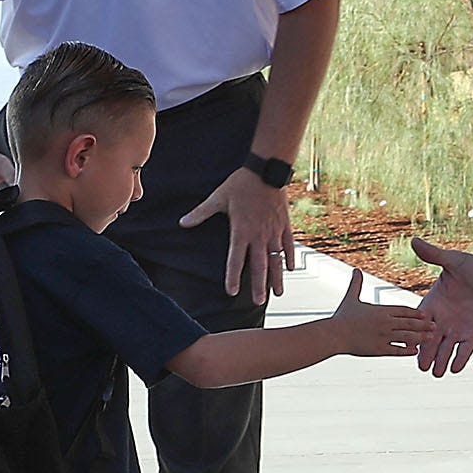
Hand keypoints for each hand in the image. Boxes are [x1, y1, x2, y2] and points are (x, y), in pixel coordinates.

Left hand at [181, 168, 297, 303]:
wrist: (266, 170)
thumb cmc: (240, 184)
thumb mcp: (218, 198)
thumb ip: (200, 213)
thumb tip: (182, 223)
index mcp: (241, 231)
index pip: (235, 260)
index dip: (232, 277)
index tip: (231, 292)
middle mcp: (259, 235)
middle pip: (260, 266)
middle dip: (259, 286)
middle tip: (258, 302)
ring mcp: (273, 231)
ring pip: (277, 260)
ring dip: (277, 277)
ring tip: (278, 293)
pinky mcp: (284, 225)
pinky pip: (288, 245)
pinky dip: (289, 257)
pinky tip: (290, 269)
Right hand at [326, 270, 435, 358]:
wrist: (333, 335)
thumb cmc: (342, 316)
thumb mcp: (351, 298)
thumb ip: (356, 284)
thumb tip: (355, 269)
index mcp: (381, 310)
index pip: (403, 311)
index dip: (415, 313)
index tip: (425, 314)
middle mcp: (385, 323)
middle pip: (409, 323)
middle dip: (423, 325)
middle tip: (435, 326)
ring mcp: (383, 337)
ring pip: (407, 337)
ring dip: (420, 338)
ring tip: (430, 338)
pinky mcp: (379, 349)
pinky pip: (397, 351)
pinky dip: (407, 351)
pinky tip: (415, 352)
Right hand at [407, 239, 472, 375]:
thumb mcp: (454, 262)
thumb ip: (434, 255)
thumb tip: (414, 240)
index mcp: (432, 304)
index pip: (420, 320)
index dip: (416, 329)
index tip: (409, 338)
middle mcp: (442, 321)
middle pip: (429, 340)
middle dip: (426, 353)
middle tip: (421, 365)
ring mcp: (456, 331)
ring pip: (444, 350)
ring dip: (440, 361)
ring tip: (436, 372)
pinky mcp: (472, 337)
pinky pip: (463, 352)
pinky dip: (459, 360)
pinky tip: (455, 368)